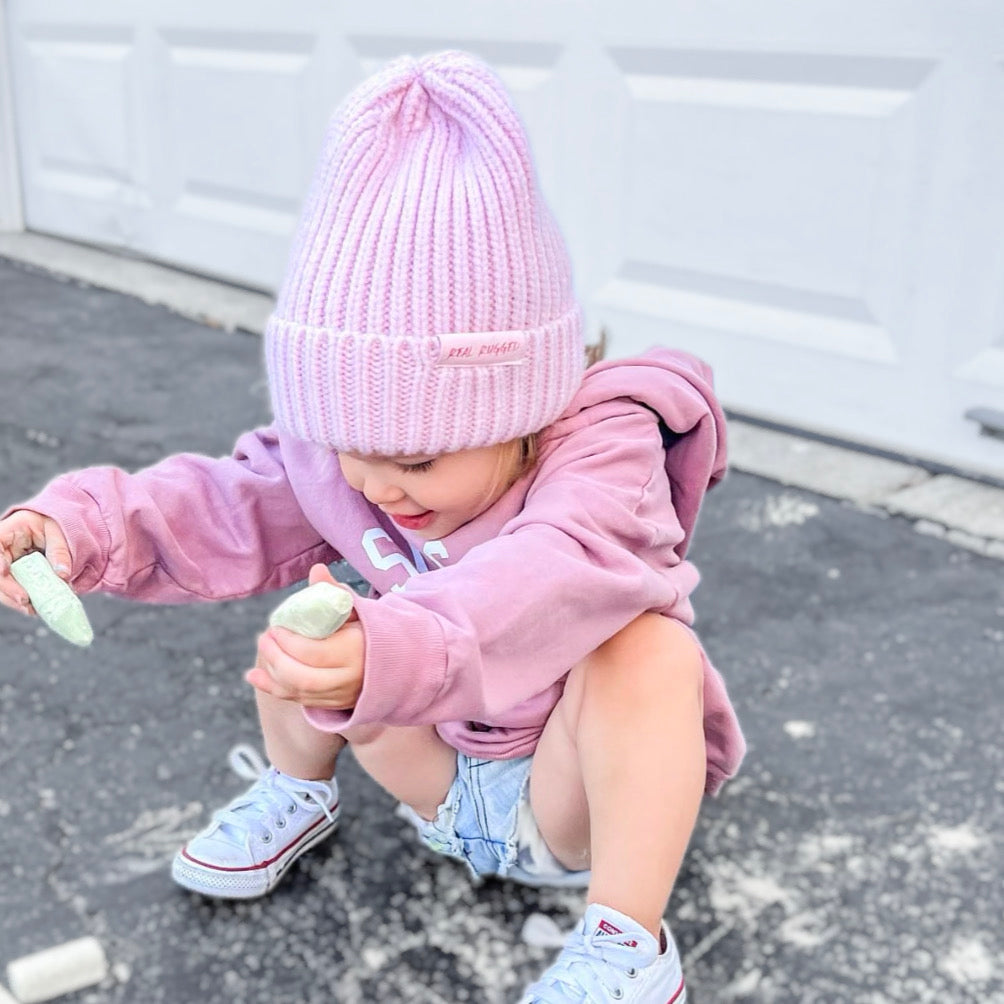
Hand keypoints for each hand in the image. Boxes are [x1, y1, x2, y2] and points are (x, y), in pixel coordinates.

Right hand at [0, 510, 72, 615]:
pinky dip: (22, 600)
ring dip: (14, 599)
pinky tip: (33, 608)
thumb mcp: (58, 531)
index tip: (4, 571)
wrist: (52, 528)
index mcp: (8, 531)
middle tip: (24, 600)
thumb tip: (63, 574)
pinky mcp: (12, 576)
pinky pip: (12, 590)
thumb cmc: (51, 523)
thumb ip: (60, 551)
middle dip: (8, 588)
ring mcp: (4, 564)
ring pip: (1, 585)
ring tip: (32, 609)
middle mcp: (1, 550)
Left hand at [246, 564, 363, 709]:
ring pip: (300, 692)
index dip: (289, 642)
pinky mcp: (335, 704)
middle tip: (265, 637)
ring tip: (263, 648)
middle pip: (303, 678)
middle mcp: (349, 678)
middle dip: (277, 658)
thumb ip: (335, 592)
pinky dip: (274, 688)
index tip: (276, 626)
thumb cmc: (372, 629)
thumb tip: (317, 570)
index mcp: (357, 651)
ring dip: (273, 672)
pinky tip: (254, 676)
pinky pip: (300, 701)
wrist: (398, 661)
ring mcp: (342, 695)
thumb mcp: (357, 609)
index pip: (314, 653)